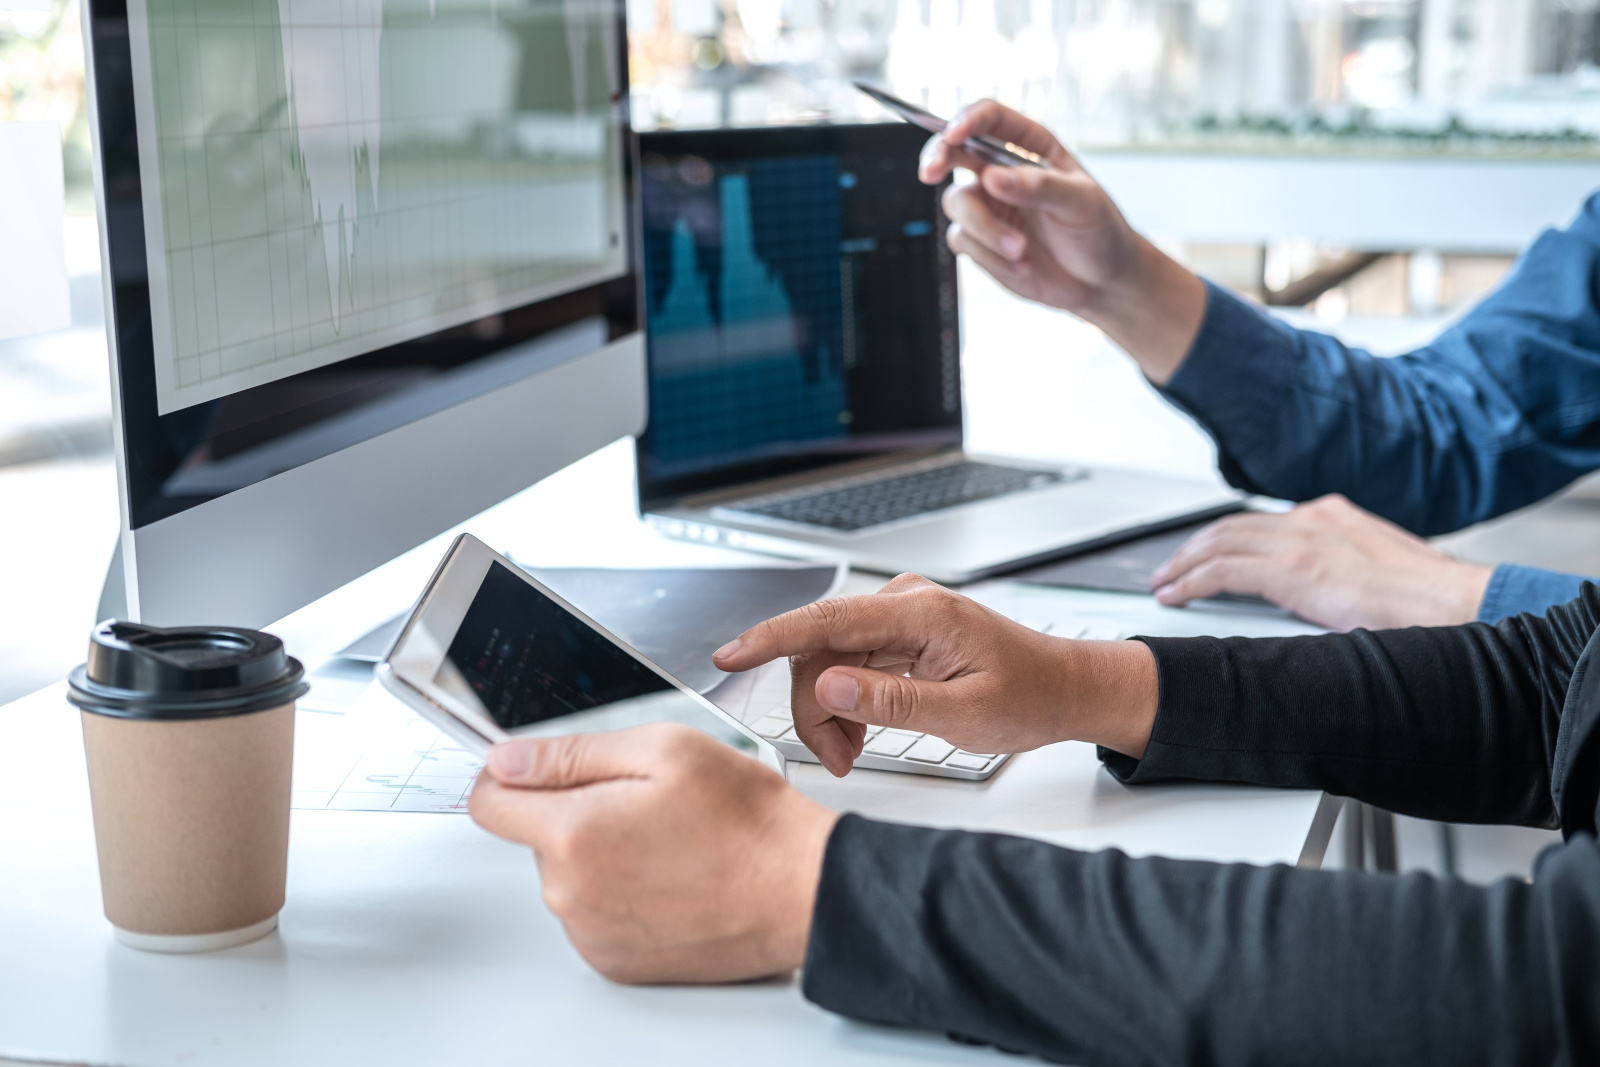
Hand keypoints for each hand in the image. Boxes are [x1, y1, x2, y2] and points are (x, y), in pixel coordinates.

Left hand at [469, 724, 837, 982]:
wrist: (799, 890)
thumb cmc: (746, 822)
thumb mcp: (663, 751)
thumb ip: (572, 753)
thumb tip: (507, 759)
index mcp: (575, 834)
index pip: (489, 803)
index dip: (511, 775)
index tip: (536, 769)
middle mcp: (572, 894)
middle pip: (536, 838)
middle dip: (575, 811)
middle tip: (642, 801)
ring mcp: (593, 934)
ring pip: (568, 877)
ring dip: (600, 854)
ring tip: (667, 841)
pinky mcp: (616, 962)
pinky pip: (595, 915)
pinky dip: (620, 894)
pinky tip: (670, 876)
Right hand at [712, 574, 1156, 774]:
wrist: (1067, 690)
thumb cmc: (1030, 696)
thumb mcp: (962, 713)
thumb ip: (891, 701)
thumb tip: (828, 687)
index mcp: (920, 613)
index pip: (826, 619)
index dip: (770, 637)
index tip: (730, 656)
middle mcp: (905, 605)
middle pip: (820, 649)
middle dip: (812, 707)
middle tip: (834, 759)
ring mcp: (902, 619)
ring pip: (831, 662)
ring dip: (828, 712)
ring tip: (850, 755)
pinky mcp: (901, 637)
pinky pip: (851, 666)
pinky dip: (845, 705)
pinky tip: (858, 736)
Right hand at [918, 100, 1205, 382]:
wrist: (1100, 281)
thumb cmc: (1099, 230)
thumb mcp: (1082, 202)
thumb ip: (1039, 186)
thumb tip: (993, 178)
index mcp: (1030, 147)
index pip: (990, 118)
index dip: (967, 120)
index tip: (953, 135)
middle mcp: (1002, 171)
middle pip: (953, 150)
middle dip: (937, 157)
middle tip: (929, 173)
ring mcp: (988, 206)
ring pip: (957, 204)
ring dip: (986, 231)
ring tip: (1022, 250)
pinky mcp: (980, 241)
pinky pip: (963, 242)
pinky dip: (990, 257)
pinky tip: (1022, 265)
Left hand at [1150, 495, 1492, 630]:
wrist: (1450, 601)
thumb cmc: (1425, 597)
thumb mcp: (1376, 568)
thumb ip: (1340, 569)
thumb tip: (1320, 591)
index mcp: (1330, 514)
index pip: (1261, 522)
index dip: (1225, 538)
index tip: (1204, 554)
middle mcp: (1309, 519)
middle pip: (1230, 527)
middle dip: (1193, 548)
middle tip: (1170, 568)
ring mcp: (1298, 540)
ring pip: (1217, 545)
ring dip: (1183, 565)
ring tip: (1163, 583)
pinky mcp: (1289, 569)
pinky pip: (1221, 571)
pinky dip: (1190, 583)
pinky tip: (1175, 595)